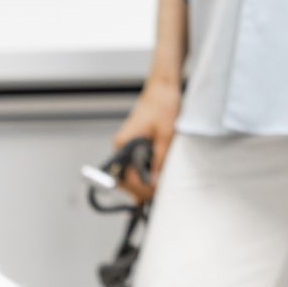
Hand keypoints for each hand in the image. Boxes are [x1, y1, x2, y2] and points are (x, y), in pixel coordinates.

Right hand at [112, 76, 180, 203]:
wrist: (162, 88)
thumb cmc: (163, 106)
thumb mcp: (166, 137)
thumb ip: (159, 161)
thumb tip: (155, 183)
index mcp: (124, 144)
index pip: (128, 177)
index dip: (142, 189)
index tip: (155, 194)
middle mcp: (121, 147)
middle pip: (125, 179)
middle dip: (140, 190)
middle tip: (156, 198)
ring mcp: (125, 146)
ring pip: (129, 174)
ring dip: (141, 185)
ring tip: (155, 193)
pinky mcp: (132, 145)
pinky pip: (134, 166)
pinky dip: (141, 176)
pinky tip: (149, 186)